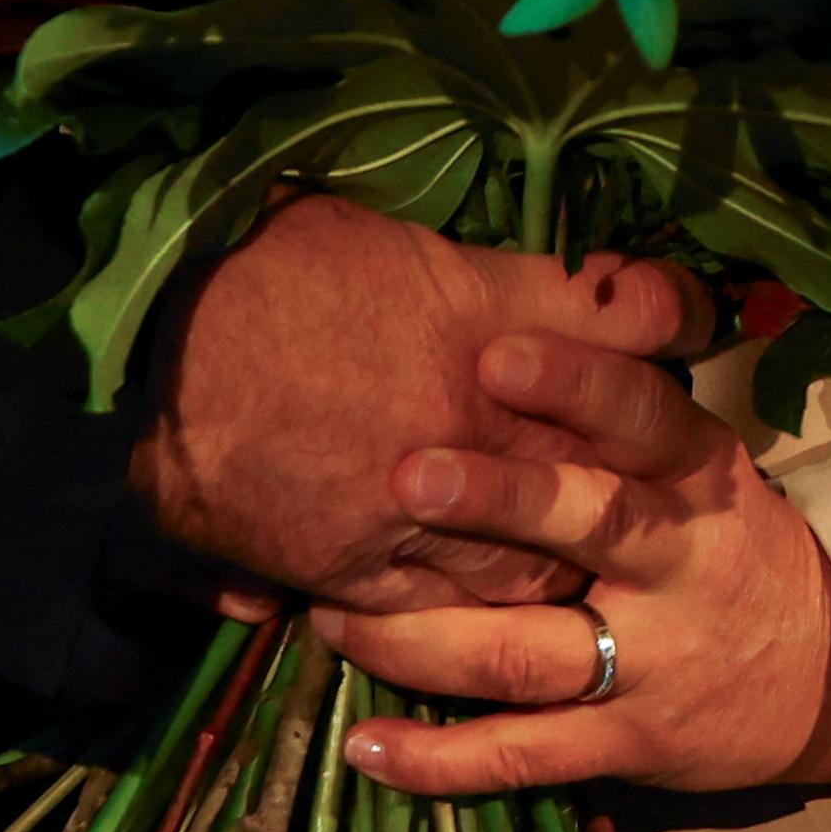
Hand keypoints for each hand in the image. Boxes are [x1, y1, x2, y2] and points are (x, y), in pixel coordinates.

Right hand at [135, 198, 706, 613]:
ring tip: (575, 546)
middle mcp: (482, 423)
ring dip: (563, 554)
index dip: (670, 310)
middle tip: (647, 450)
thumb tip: (525, 266)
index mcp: (490, 320)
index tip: (683, 309)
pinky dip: (469, 604)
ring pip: (542, 557)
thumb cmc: (253, 270)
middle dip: (633, 457)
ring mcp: (427, 511)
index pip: (635, 318)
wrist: (147, 362)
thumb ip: (467, 261)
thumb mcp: (365, 223)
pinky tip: (478, 593)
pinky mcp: (364, 572)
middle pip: (606, 457)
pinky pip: (448, 608)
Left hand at [309, 331, 830, 797]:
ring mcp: (650, 663)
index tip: (492, 353)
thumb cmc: (730, 542)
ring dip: (424, 640)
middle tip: (405, 477)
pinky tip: (365, 747)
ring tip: (333, 617)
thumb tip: (513, 303)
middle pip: (590, 525)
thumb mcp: (702, 461)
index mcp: (697, 477)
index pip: (643, 416)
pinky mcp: (624, 745)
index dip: (574, 384)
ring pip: (529, 653)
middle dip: (497, 502)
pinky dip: (441, 760)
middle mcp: (678, 564)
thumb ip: (618, 405)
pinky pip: (522, 755)